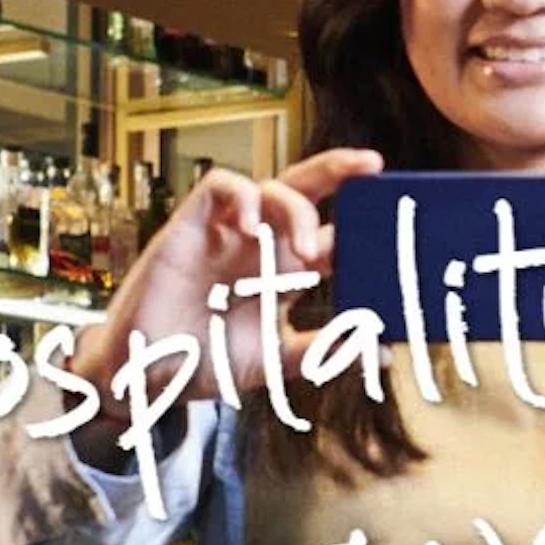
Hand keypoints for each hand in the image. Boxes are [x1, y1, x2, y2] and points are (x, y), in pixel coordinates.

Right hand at [68, 149, 380, 463]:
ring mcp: (227, 233)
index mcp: (285, 272)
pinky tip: (253, 226)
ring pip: (271, 187)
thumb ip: (327, 353)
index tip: (396, 222)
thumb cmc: (208, 362)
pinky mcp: (191, 226)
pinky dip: (243, 196)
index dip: (362, 223)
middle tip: (373, 168)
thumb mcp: (277, 360)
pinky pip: (220, 187)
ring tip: (304, 251)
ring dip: (295, 208)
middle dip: (340, 170)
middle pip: (307, 191)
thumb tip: (384, 352)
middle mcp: (262, 245)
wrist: (149, 376)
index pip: (331, 233)